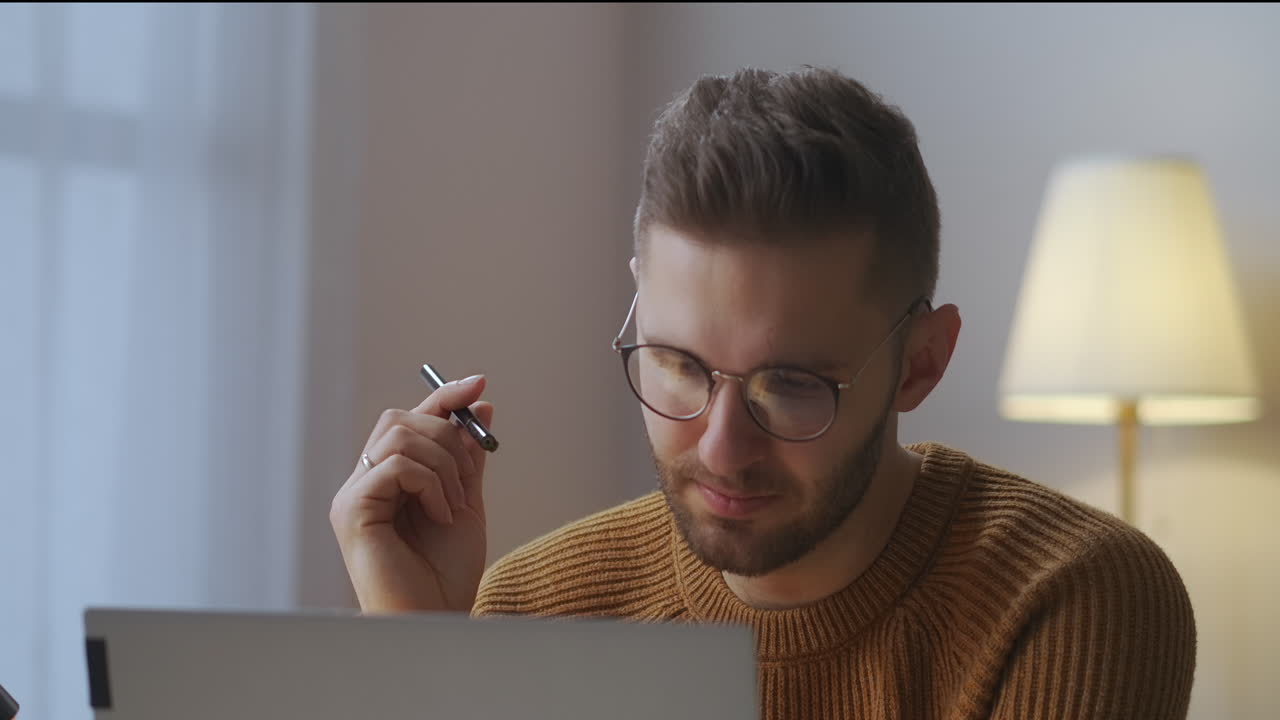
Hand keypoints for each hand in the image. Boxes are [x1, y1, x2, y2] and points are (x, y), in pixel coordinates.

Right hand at [330, 375, 494, 613]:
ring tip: (453, 507)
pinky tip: (440, 516)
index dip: (443, 396)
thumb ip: (468, 457)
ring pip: (401, 436)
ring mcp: (353, 495)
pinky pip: (396, 465)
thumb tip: (480, 403)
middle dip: (448, 435)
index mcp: (387, 478)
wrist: (437, 617)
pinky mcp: (351, 510)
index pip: (410, 419)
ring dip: (444, 465)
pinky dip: (430, 484)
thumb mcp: (466, 502)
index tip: (479, 383)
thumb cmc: (445, 573)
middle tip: (466, 481)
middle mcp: (364, 481)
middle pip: (401, 418)